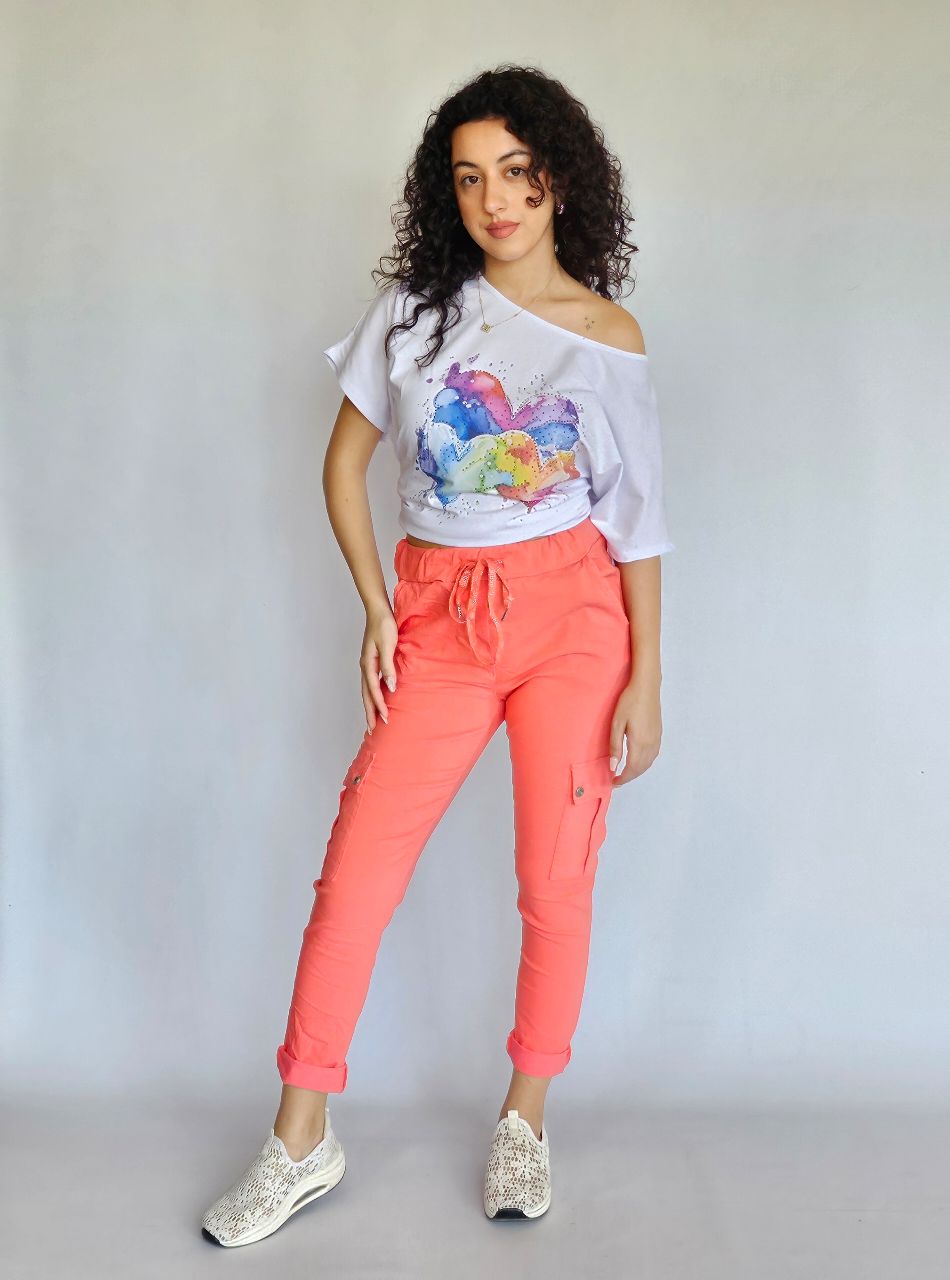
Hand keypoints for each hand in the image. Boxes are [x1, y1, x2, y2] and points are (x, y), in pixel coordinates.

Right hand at [361, 601, 397, 730]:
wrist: (378, 611)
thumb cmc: (384, 625)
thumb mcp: (388, 644)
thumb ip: (389, 666)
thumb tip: (391, 687)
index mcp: (368, 664)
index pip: (373, 690)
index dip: (379, 705)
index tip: (386, 718)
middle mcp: (365, 666)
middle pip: (366, 694)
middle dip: (369, 712)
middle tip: (372, 730)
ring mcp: (367, 664)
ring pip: (366, 690)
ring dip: (370, 706)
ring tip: (373, 720)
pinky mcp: (372, 661)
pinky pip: (370, 683)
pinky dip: (372, 695)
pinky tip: (377, 699)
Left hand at [608, 675, 662, 784]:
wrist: (646, 687)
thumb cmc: (629, 701)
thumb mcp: (617, 723)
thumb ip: (615, 746)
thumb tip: (613, 766)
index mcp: (639, 742)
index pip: (632, 768)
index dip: (623, 778)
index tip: (614, 782)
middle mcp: (651, 744)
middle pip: (641, 768)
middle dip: (629, 777)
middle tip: (617, 780)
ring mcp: (657, 739)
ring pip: (648, 763)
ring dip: (637, 771)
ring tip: (625, 773)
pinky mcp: (659, 734)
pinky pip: (653, 755)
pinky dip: (645, 763)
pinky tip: (638, 761)